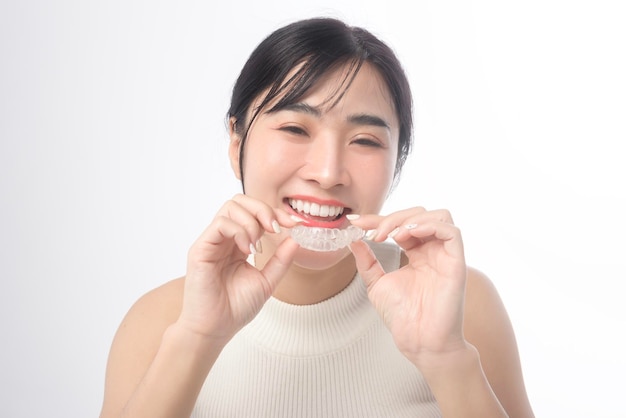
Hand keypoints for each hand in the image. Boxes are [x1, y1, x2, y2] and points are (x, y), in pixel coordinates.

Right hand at [177, 194, 299, 342]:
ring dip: (252, 221)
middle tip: (276, 228)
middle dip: (263, 209)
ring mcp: (211, 242)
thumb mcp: (267, 281)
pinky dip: (239, 231)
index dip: (275, 213)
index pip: (254, 213)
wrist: (215, 330)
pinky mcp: (200, 249)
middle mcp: (224, 239)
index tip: (293, 224)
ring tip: (259, 246)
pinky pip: (220, 224)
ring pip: (230, 207)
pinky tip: (247, 249)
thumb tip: (295, 239)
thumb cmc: (235, 308)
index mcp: (238, 244)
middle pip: (240, 201)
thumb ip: (280, 260)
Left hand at [348, 207, 467, 363]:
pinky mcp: (456, 263)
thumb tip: (352, 239)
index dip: (378, 219)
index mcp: (417, 254)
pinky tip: (408, 236)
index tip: (355, 222)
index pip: (400, 225)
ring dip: (410, 219)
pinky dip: (429, 225)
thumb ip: (367, 260)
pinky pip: (452, 231)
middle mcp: (433, 251)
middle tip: (374, 232)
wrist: (419, 341)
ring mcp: (446, 256)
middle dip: (392, 217)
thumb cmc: (403, 317)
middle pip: (419, 214)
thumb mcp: (377, 283)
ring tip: (392, 235)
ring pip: (439, 216)